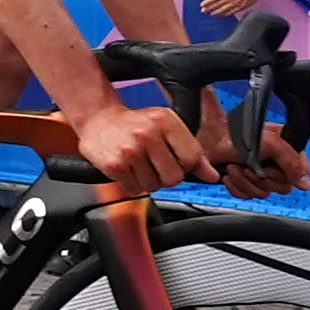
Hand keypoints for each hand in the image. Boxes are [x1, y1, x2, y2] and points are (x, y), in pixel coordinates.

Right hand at [74, 92, 212, 193]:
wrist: (97, 120)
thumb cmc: (134, 124)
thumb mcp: (167, 127)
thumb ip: (192, 151)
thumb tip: (212, 175)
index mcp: (164, 120)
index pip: (192, 158)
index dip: (186, 165)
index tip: (176, 160)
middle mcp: (147, 134)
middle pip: (174, 177)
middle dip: (166, 176)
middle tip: (155, 164)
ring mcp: (130, 151)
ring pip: (154, 187)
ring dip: (148, 181)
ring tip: (140, 165)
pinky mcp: (114, 165)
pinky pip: (135, 190)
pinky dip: (132, 184)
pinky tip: (128, 169)